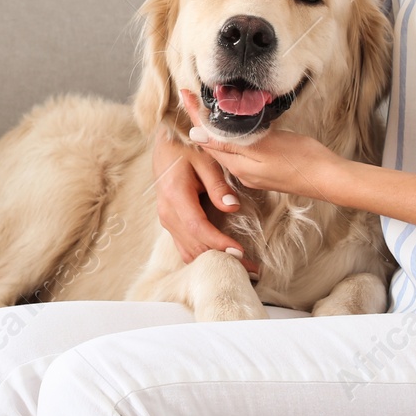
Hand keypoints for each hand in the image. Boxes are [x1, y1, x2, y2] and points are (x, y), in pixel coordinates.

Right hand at [151, 122, 261, 278]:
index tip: (240, 252)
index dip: (218, 243)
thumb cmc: (186, 148)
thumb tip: (232, 207)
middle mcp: (168, 213)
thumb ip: (217, 185)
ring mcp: (167, 221)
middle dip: (222, 259)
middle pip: (194, 245)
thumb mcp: (205, 159)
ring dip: (214, 261)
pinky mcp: (171, 224)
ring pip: (189, 251)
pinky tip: (224, 258)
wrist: (163, 146)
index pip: (197, 227)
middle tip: (251, 268)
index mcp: (175, 195)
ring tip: (242, 267)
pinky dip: (205, 256)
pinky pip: (186, 247)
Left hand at [178, 87, 343, 199]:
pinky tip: (233, 130)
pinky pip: (239, 153)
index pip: (206, 137)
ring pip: (226, 148)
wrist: (329, 179)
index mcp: (237, 165)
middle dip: (201, 120)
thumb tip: (196, 136)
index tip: (184, 93)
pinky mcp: (264, 172)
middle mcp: (241, 172)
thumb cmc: (300, 159)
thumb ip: (229, 142)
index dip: (194, 114)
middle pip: (213, 143)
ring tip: (207, 109)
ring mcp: (253, 174)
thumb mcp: (263, 146)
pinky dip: (230, 138)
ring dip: (215, 130)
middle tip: (193, 97)